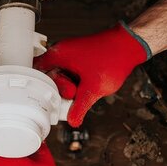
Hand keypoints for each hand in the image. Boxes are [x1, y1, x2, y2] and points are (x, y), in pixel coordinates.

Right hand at [34, 22, 150, 126]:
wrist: (130, 45)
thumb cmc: (112, 58)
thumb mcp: (93, 89)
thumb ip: (79, 107)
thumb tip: (72, 121)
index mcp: (58, 55)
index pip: (36, 73)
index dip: (40, 88)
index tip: (48, 100)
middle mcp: (61, 53)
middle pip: (49, 78)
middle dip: (60, 91)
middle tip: (73, 96)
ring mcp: (70, 55)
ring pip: (61, 78)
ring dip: (70, 88)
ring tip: (83, 90)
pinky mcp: (79, 58)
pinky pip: (70, 74)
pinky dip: (76, 83)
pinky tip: (86, 87)